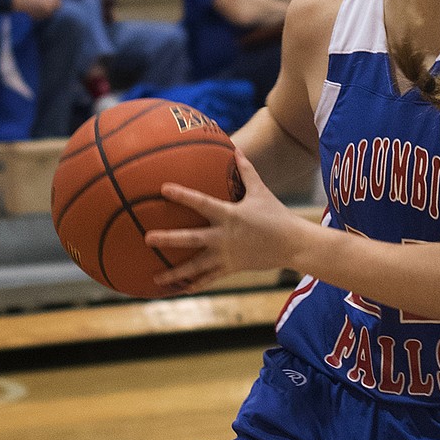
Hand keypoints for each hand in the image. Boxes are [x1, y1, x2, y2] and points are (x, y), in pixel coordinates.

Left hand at [144, 151, 311, 291]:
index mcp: (229, 214)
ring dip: (175, 273)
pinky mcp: (231, 268)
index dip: (182, 195)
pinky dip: (195, 284)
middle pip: (191, 238)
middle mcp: (224, 236)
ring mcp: (226, 255)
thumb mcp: (261, 191)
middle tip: (147, 238)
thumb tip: (236, 149)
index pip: (201, 202)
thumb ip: (246, 170)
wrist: (292, 244)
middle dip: (168, 239)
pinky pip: (210, 278)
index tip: (163, 189)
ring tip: (156, 278)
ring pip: (196, 266)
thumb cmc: (276, 215)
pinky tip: (180, 290)